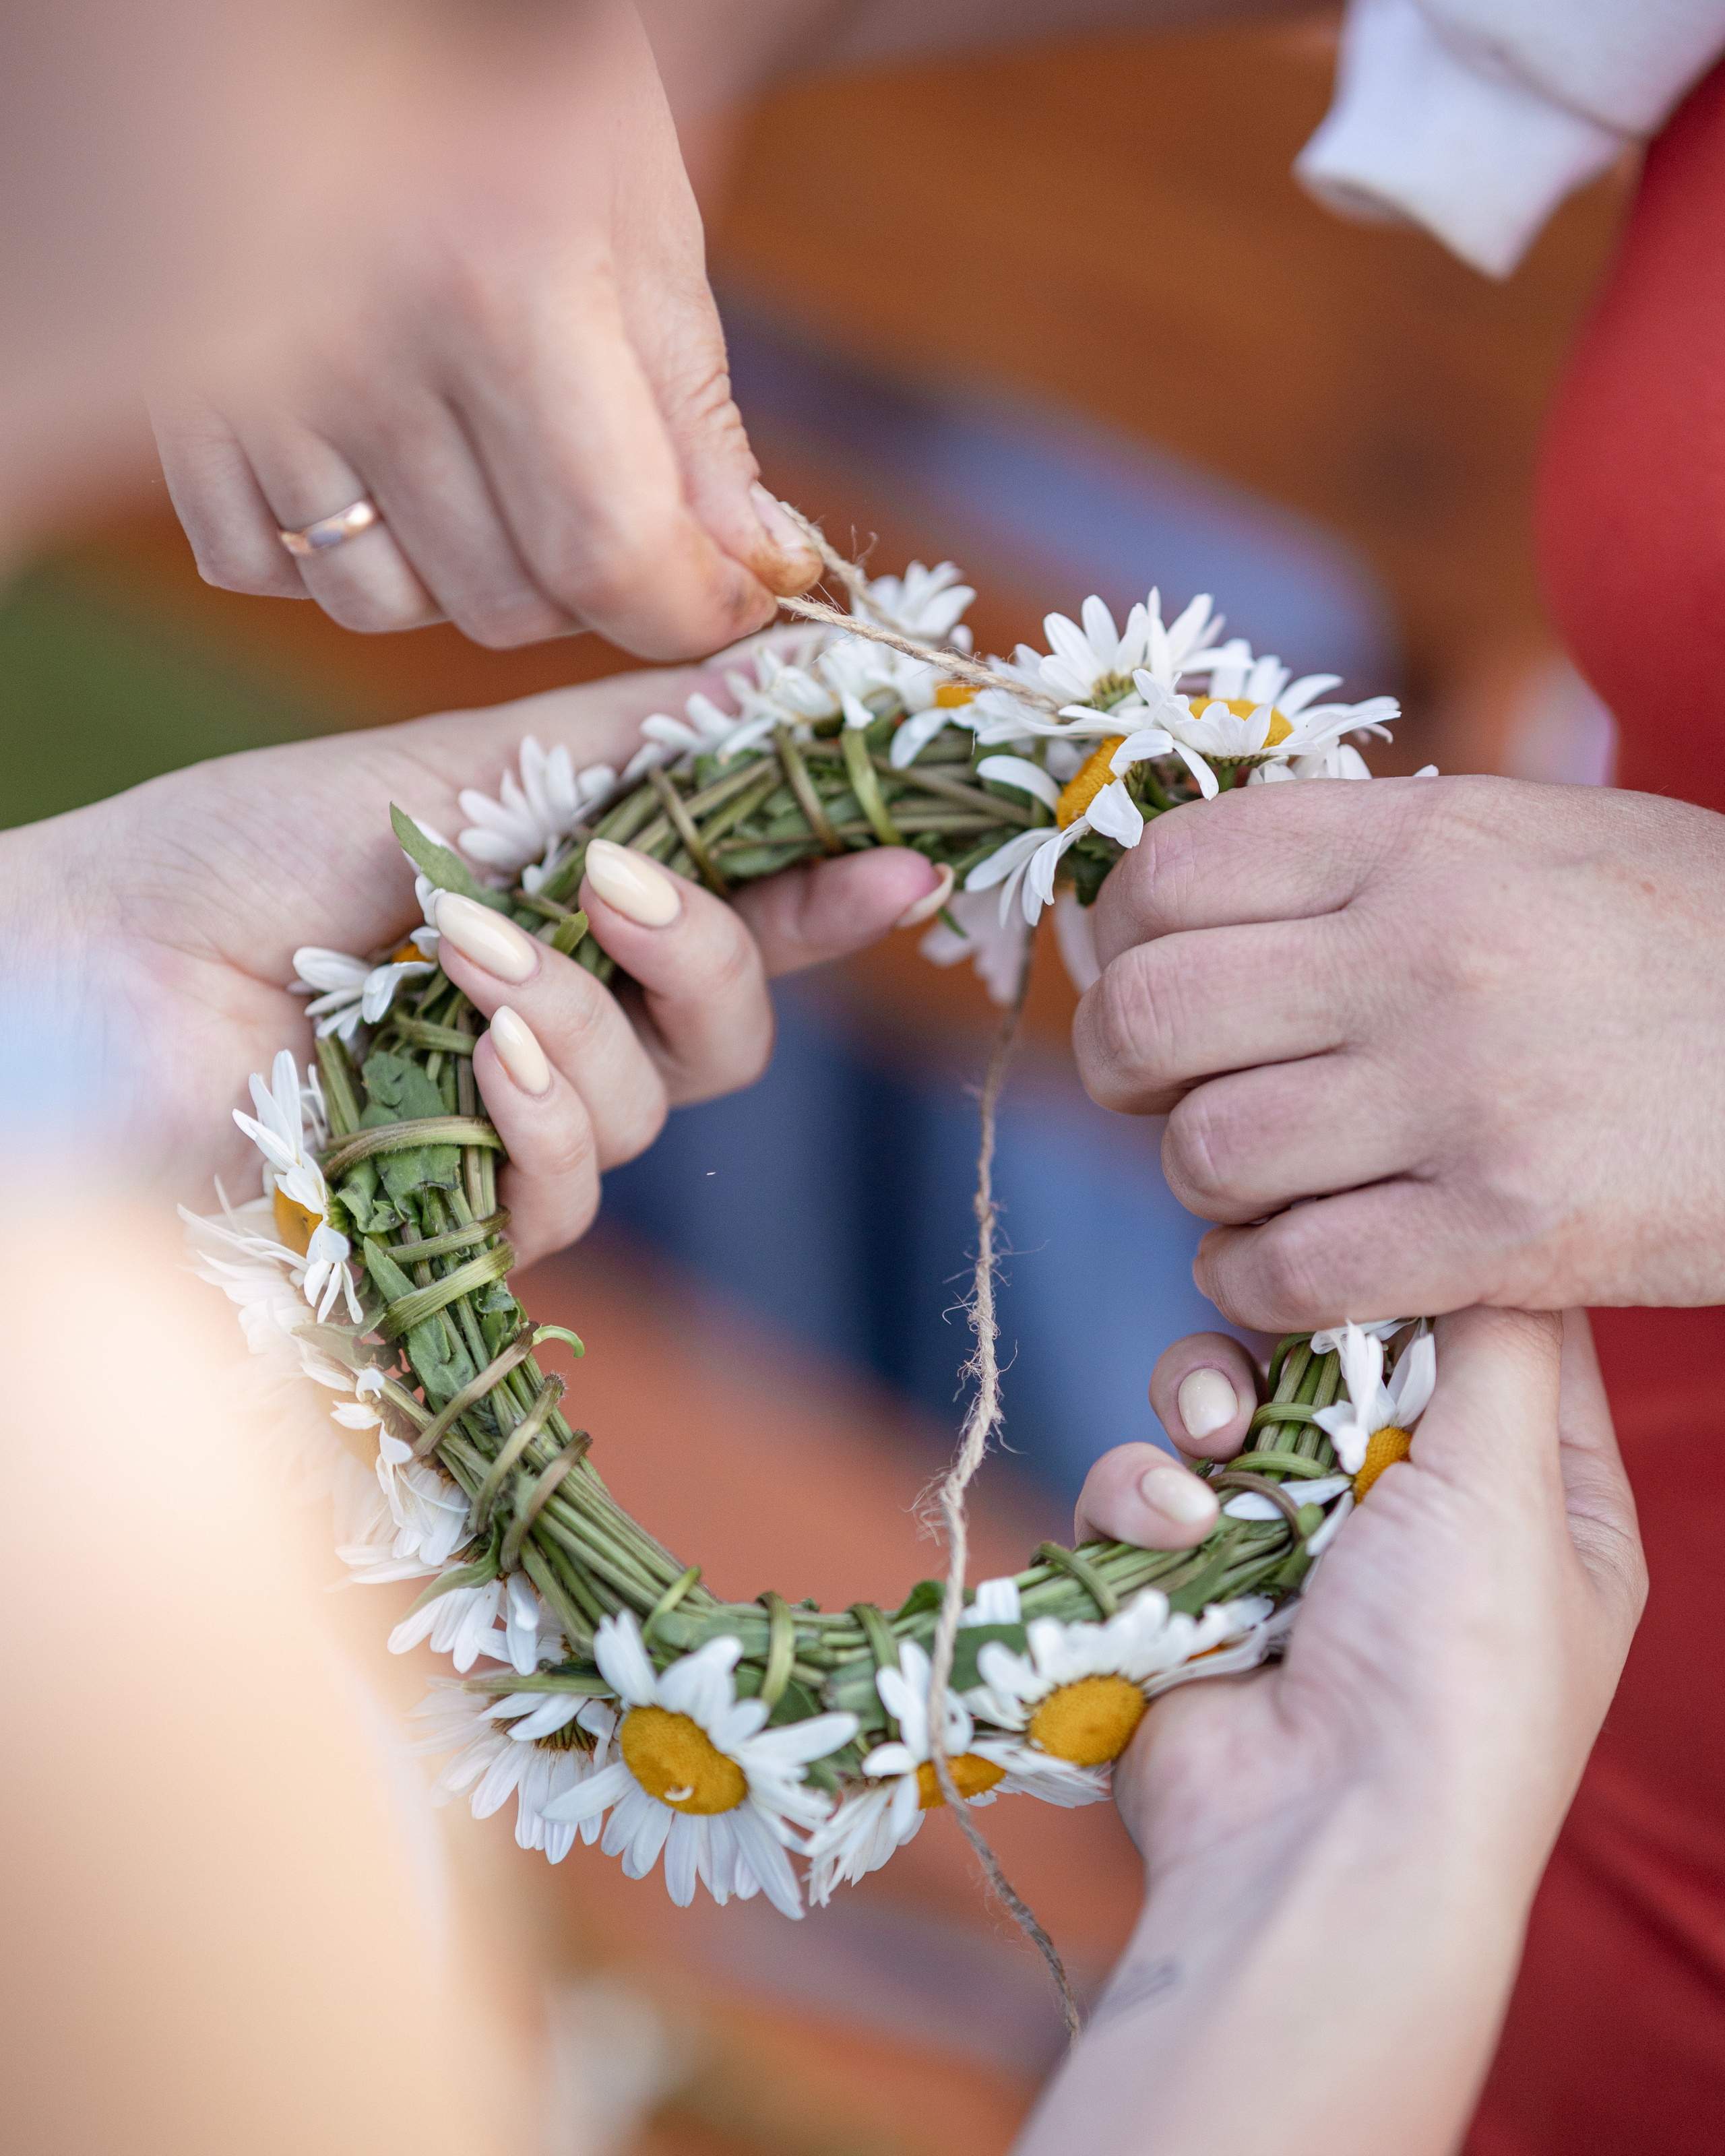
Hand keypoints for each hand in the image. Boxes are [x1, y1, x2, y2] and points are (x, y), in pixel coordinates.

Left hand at [5, 665, 942, 1262]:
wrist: (97, 969)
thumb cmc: (244, 856)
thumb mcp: (450, 770)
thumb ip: (628, 743)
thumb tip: (789, 669)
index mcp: (577, 910)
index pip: (747, 912)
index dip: (834, 890)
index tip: (904, 853)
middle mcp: (569, 1020)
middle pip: (732, 1029)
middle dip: (709, 954)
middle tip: (623, 885)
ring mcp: (516, 1124)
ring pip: (654, 1105)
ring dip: (583, 1021)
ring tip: (469, 952)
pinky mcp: (460, 1214)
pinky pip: (569, 1190)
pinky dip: (537, 1115)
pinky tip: (476, 1054)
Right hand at [150, 0, 817, 660]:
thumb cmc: (507, 78)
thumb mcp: (639, 217)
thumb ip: (695, 417)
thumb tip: (758, 572)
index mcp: (498, 283)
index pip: (608, 553)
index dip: (692, 610)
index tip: (735, 595)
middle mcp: (359, 345)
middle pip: (504, 601)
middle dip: (593, 590)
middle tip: (620, 508)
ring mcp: (250, 374)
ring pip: (382, 604)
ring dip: (464, 582)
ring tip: (499, 486)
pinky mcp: (174, 387)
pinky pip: (258, 562)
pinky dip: (330, 555)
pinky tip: (384, 478)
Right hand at [1021, 1308, 1644, 2155]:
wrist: (1315, 1838)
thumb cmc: (1450, 1670)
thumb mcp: (1512, 1485)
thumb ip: (1494, 1342)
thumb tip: (1481, 1240)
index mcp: (1539, 1505)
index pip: (1497, 1336)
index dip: (1433, 1267)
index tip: (1372, 1212)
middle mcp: (1422, 1521)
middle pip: (1345, 1353)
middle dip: (1295, 1336)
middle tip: (1275, 1333)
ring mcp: (1299, 1554)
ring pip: (1229, 1404)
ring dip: (1203, 1401)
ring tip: (1211, 1441)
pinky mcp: (1193, 1587)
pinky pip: (1150, 1487)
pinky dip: (1147, 1495)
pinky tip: (1174, 1531)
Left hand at [1074, 775, 1724, 1330]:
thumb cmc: (1686, 942)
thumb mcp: (1533, 839)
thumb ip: (1365, 856)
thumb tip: (1185, 896)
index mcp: (1423, 840)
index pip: (1169, 872)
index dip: (1118, 936)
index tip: (1140, 975)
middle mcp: (1425, 955)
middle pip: (1150, 1015)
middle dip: (1121, 1066)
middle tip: (1159, 1089)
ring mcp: (1462, 1097)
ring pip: (1204, 1152)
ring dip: (1200, 1181)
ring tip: (1255, 1179)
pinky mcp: (1505, 1232)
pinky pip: (1286, 1273)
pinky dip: (1254, 1279)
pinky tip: (1292, 1259)